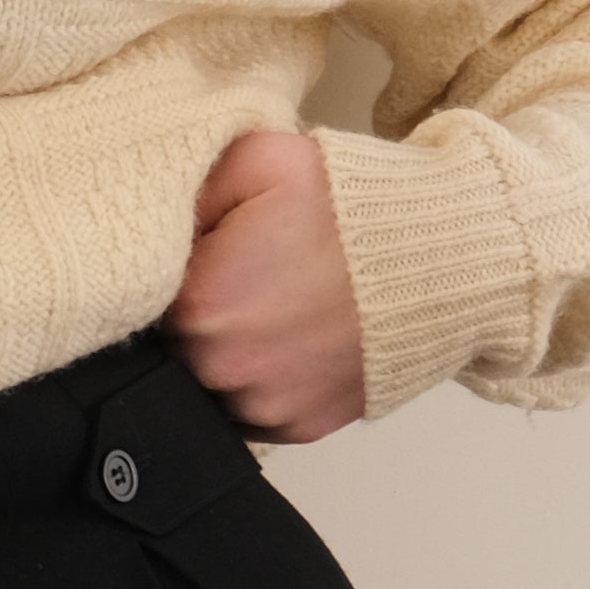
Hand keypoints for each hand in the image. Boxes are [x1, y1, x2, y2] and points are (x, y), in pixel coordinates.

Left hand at [166, 130, 367, 444]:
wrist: (445, 259)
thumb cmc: (354, 208)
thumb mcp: (259, 160)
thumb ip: (188, 189)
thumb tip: (153, 220)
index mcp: (197, 305)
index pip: (144, 295)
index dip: (177, 268)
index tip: (211, 250)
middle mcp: (220, 369)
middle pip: (173, 343)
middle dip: (200, 311)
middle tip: (248, 274)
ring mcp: (260, 406)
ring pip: (210, 381)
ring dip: (228, 351)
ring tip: (275, 306)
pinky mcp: (295, 428)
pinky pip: (252, 409)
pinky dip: (264, 379)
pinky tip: (294, 339)